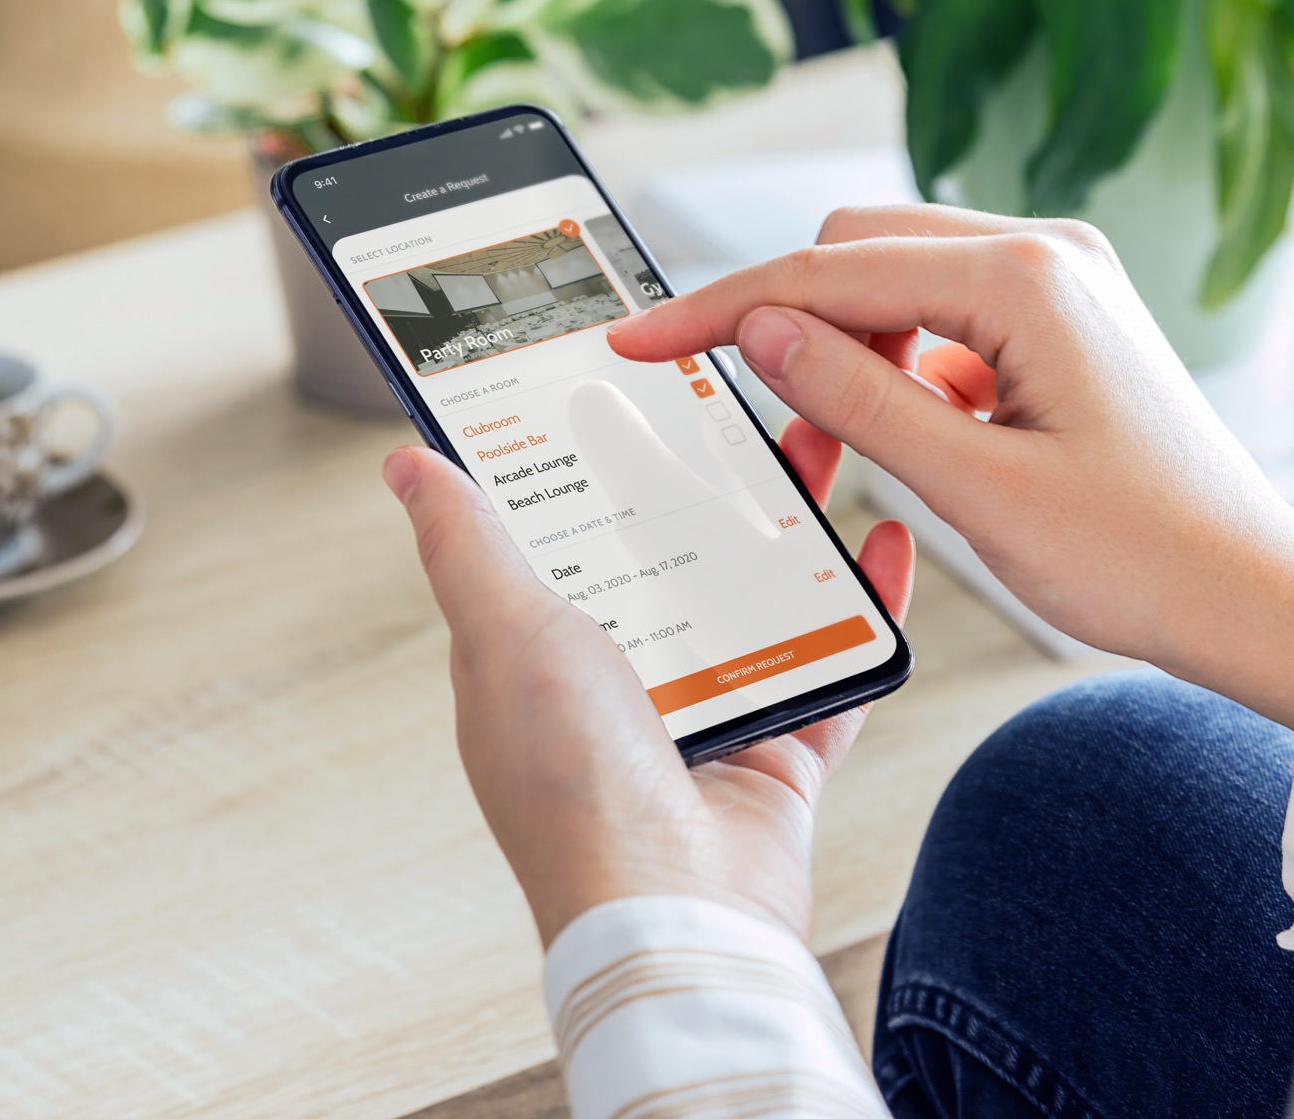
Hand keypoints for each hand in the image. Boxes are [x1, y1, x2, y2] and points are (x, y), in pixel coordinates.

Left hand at [382, 422, 912, 946]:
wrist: (677, 910)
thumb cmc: (574, 787)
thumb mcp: (505, 635)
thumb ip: (467, 546)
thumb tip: (407, 466)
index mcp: (542, 657)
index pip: (568, 536)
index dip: (595, 462)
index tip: (629, 384)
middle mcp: (623, 685)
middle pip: (675, 554)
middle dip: (711, 478)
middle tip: (746, 404)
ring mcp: (706, 716)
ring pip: (758, 595)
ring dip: (792, 524)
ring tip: (824, 442)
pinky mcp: (780, 751)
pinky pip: (834, 662)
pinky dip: (864, 607)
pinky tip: (886, 547)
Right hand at [609, 205, 1293, 732]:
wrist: (1247, 597)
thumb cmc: (1139, 556)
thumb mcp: (975, 488)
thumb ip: (858, 397)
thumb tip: (761, 329)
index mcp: (1028, 279)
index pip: (831, 272)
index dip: (723, 309)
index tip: (642, 339)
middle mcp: (1048, 255)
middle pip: (859, 251)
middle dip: (790, 325)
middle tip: (758, 427)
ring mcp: (1060, 283)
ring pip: (897, 283)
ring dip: (847, 352)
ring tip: (838, 452)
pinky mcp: (1061, 322)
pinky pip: (945, 319)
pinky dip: (901, 369)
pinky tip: (912, 440)